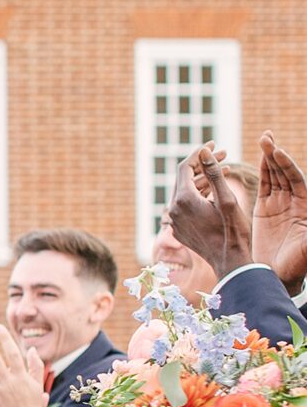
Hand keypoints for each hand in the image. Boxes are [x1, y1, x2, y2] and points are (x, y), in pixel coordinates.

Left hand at [167, 144, 252, 279]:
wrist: (229, 261)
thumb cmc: (232, 231)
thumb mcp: (227, 199)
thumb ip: (213, 173)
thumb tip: (203, 152)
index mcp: (183, 200)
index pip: (185, 167)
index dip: (199, 153)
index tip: (213, 145)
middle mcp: (173, 210)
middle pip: (184, 178)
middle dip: (203, 165)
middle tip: (223, 155)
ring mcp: (174, 221)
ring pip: (185, 192)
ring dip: (202, 180)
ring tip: (225, 169)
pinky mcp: (179, 229)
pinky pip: (184, 206)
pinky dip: (198, 195)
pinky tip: (214, 191)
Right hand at [254, 134, 306, 292]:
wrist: (279, 277)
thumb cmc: (297, 266)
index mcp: (305, 207)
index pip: (297, 180)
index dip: (288, 166)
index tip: (278, 153)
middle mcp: (294, 202)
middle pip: (286, 173)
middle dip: (276, 155)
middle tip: (267, 138)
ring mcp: (279, 204)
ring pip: (275, 176)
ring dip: (269, 158)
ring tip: (264, 139)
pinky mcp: (265, 210)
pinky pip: (265, 186)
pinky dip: (263, 171)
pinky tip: (260, 157)